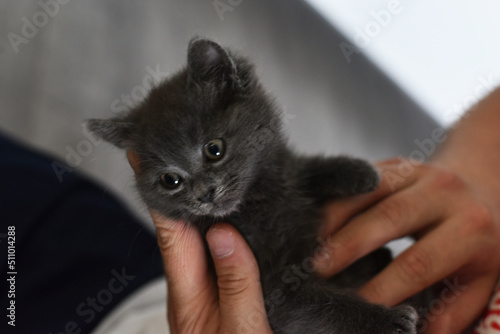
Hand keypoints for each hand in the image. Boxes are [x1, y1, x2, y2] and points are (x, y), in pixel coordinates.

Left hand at [127, 151, 271, 333]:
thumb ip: (236, 284)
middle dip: (178, 187)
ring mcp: (208, 289)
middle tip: (180, 146)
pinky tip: (234, 212)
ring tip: (206, 166)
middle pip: (181, 227)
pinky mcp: (224, 292)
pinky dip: (224, 226)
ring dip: (201, 203)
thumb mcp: (244, 332)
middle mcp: (193, 286)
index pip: (169, 231)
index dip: (158, 190)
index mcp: (189, 293)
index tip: (145, 153)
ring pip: (201, 237)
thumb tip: (225, 233)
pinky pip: (220, 252)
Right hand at [314, 158, 499, 332]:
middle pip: (388, 218)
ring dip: (332, 217)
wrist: (477, 188)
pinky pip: (357, 178)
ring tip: (308, 244)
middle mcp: (444, 192)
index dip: (384, 286)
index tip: (357, 305)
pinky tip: (314, 218)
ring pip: (366, 191)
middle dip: (347, 245)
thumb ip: (453, 311)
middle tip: (317, 270)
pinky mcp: (393, 163)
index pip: (419, 262)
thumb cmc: (475, 243)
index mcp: (469, 228)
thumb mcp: (478, 280)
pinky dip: (334, 198)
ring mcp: (416, 171)